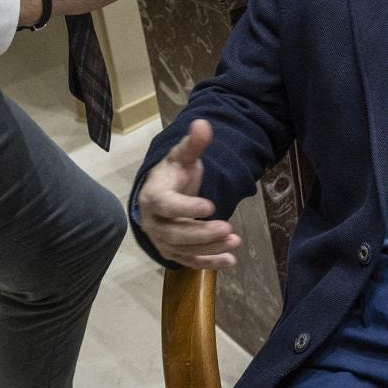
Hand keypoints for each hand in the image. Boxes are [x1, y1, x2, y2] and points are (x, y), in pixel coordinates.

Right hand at [137, 120, 239, 268]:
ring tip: (235, 242)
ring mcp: (162, 241)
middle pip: (175, 233)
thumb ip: (193, 144)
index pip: (166, 205)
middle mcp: (153, 222)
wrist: (161, 194)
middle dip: (202, 233)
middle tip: (228, 227)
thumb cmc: (173, 174)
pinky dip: (209, 263)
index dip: (186, 207)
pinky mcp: (173, 253)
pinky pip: (189, 261)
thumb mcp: (182, 156)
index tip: (211, 206)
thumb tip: (202, 123)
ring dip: (210, 248)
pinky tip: (230, 261)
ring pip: (184, 250)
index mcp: (152, 196)